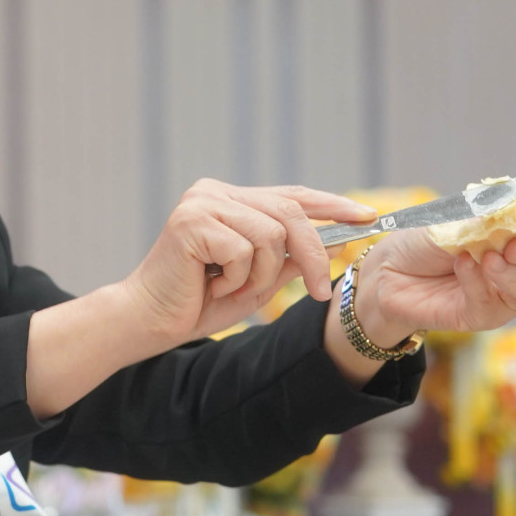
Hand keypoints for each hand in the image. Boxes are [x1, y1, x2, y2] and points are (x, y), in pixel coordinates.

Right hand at [118, 179, 378, 348]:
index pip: (291, 195)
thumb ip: (288, 259)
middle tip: (319, 291)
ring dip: (260, 275)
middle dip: (311, 253)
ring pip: (270, 235)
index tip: (367, 216)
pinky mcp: (191, 221)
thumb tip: (335, 242)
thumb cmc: (197, 303)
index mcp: (229, 199)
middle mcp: (215, 192)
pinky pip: (244, 250)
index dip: (331, 205)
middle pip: (289, 212)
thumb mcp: (256, 281)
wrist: (148, 323)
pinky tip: (210, 285)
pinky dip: (237, 278)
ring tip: (228, 288)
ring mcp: (202, 203)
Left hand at [351, 207, 515, 343]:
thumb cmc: (424, 241)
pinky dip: (479, 282)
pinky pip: (494, 303)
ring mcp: (505, 293)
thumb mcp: (452, 220)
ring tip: (487, 259)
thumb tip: (513, 211)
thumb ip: (483, 217)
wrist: (388, 271)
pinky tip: (461, 266)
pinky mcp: (484, 315)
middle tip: (513, 247)